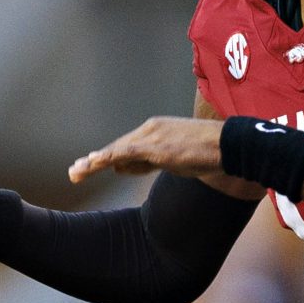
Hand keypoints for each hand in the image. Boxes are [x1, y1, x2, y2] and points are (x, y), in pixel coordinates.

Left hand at [68, 116, 222, 185]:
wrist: (228, 146)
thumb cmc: (208, 153)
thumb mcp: (175, 159)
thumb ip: (150, 161)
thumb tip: (124, 167)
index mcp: (155, 130)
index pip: (126, 147)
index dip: (106, 158)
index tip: (89, 166)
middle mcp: (150, 129)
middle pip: (116, 147)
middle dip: (94, 161)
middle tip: (74, 172)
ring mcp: (152, 137)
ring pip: (116, 150)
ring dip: (94, 163)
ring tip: (76, 172)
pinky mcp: (156, 146)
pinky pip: (125, 153)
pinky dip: (107, 159)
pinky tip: (93, 164)